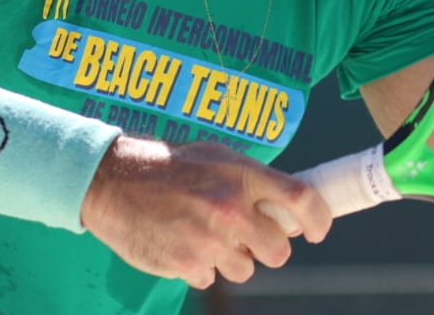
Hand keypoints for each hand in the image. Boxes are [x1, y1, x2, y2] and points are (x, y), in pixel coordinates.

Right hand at [80, 137, 331, 288]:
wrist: (115, 181)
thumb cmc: (171, 165)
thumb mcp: (218, 156)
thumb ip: (252, 180)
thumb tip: (287, 207)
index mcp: (243, 175)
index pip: (301, 199)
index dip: (319, 219)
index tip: (317, 230)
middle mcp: (230, 208)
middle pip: (278, 250)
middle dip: (269, 247)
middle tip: (250, 236)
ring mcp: (209, 240)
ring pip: (245, 269)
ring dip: (232, 258)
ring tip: (206, 233)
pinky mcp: (187, 264)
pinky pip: (211, 277)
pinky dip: (201, 265)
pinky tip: (183, 241)